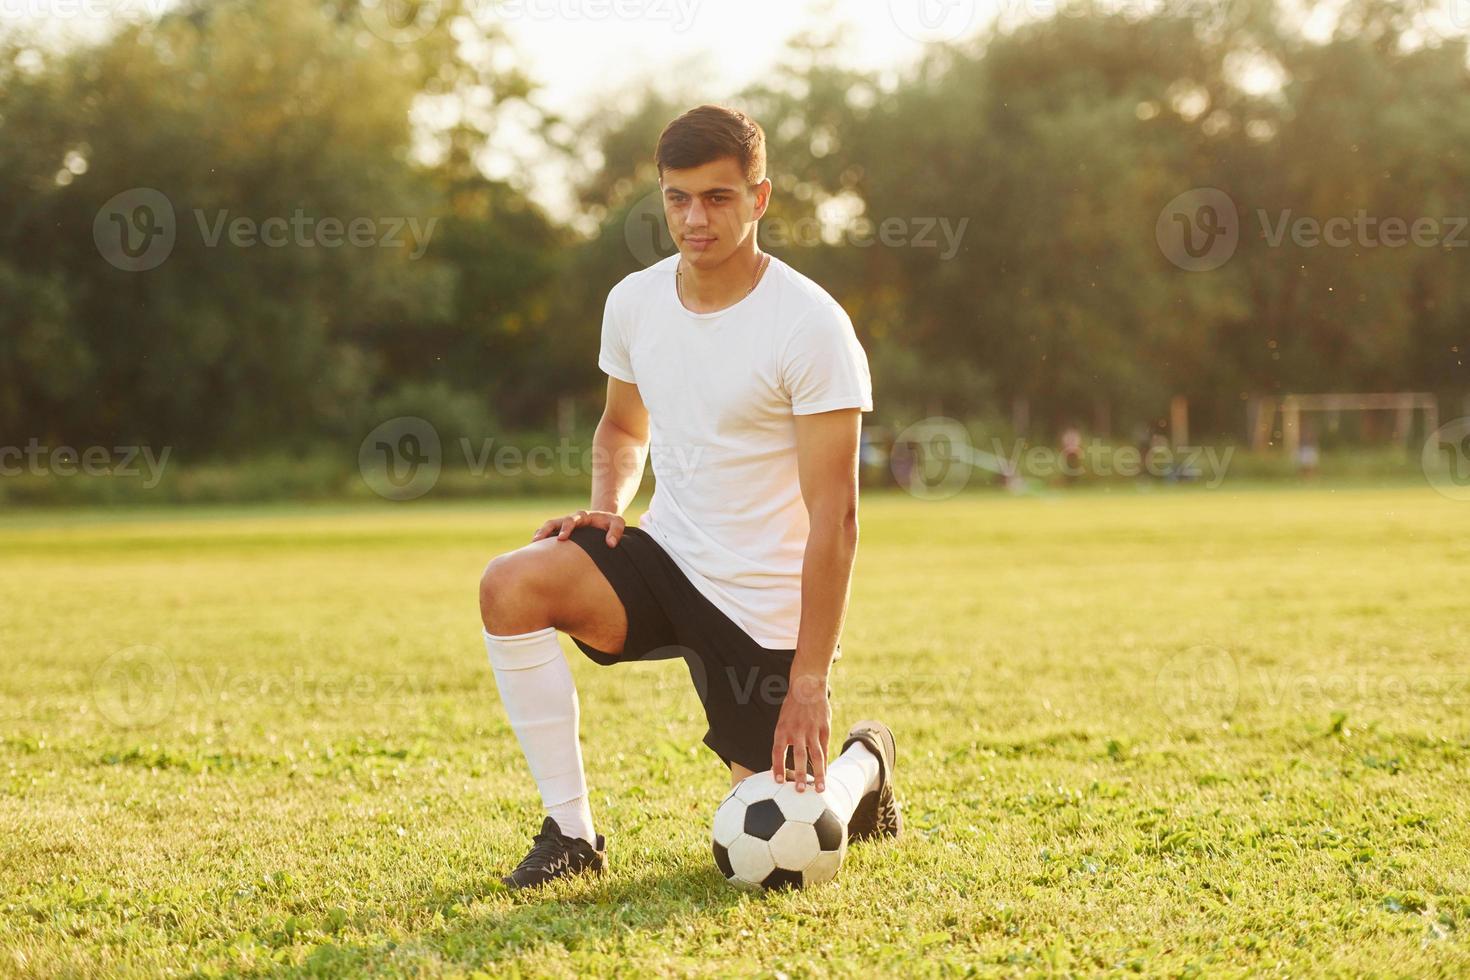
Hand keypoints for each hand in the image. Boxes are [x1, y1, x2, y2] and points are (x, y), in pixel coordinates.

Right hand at [531, 509, 624, 546]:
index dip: (566, 528)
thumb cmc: (610, 524)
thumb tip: (611, 544)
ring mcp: (563, 526)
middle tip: (538, 541)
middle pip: (553, 522)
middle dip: (546, 531)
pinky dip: (540, 541)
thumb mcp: (617, 522)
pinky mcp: (560, 533)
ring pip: (547, 528)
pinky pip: (547, 536)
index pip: (571, 520)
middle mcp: (569, 520)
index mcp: (582, 516)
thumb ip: (616, 531)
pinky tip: (534, 552)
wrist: (603, 521)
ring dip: (539, 535)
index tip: (562, 538)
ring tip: (531, 546)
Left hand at [770, 673, 829, 792]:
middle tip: (800, 791)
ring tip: (820, 789)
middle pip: (798, 756)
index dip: (777, 767)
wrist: (807, 686)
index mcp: (782, 729)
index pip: (778, 751)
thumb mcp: (782, 722)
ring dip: (818, 774)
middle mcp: (797, 730)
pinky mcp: (824, 728)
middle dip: (799, 774)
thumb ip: (783, 742)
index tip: (778, 782)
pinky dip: (824, 764)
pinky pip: (824, 749)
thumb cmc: (792, 709)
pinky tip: (825, 775)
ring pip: (816, 755)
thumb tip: (778, 766)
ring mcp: (812, 729)